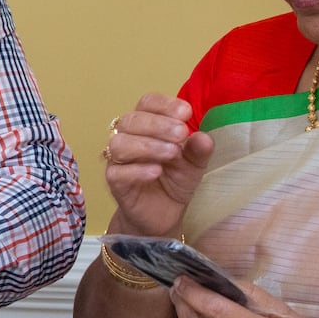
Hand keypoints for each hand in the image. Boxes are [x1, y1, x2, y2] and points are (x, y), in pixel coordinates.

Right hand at [103, 94, 213, 237]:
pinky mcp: (115, 182)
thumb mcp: (194, 164)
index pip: (147, 103)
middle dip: (158, 124)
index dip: (164, 104)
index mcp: (147, 125)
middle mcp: (129, 137)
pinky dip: (138, 169)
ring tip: (172, 153)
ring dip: (147, 145)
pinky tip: (156, 171)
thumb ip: (198, 150)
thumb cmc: (175, 181)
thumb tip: (204, 137)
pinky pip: (117, 171)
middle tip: (181, 134)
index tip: (185, 112)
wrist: (164, 214)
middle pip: (131, 120)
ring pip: (120, 143)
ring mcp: (119, 160)